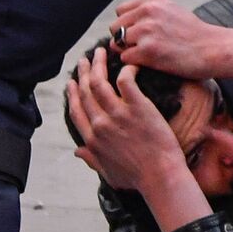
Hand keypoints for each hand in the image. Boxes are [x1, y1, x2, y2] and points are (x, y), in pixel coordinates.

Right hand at [66, 47, 190, 193]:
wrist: (160, 176)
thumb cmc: (138, 179)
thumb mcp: (108, 173)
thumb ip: (92, 160)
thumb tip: (78, 152)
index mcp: (92, 139)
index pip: (76, 110)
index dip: (72, 94)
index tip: (72, 82)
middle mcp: (100, 124)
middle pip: (86, 91)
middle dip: (83, 73)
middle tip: (85, 60)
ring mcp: (118, 114)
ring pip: (100, 82)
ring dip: (98, 65)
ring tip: (101, 52)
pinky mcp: (138, 107)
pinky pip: (126, 80)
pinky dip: (126, 69)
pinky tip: (131, 63)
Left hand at [109, 0, 232, 80]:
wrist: (215, 49)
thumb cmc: (196, 35)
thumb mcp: (173, 10)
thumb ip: (150, 11)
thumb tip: (127, 22)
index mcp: (153, 0)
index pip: (121, 11)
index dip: (128, 25)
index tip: (141, 34)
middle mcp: (148, 11)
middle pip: (116, 27)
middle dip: (125, 39)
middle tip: (142, 48)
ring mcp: (147, 30)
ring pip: (118, 43)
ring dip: (129, 52)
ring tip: (147, 56)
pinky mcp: (148, 50)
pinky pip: (125, 57)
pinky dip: (135, 63)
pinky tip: (151, 63)